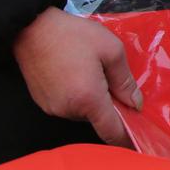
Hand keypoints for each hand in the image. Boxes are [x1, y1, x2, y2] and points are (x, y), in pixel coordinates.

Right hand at [12, 7, 139, 146]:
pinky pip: (68, 105)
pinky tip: (75, 74)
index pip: (111, 132)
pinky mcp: (42, 102)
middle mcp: (68, 110)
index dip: (126, 139)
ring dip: (92, 100)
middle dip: (110, 106)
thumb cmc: (73, 35)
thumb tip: (135, 104)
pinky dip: (77, 96)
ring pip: (82, 112)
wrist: (31, 28)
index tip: (138, 141)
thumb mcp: (110, 50)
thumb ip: (125, 81)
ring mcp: (52, 108)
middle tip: (112, 81)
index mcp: (88, 99)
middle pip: (98, 119)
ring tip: (91, 72)